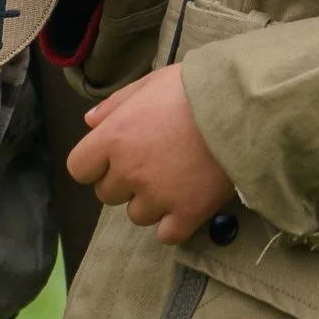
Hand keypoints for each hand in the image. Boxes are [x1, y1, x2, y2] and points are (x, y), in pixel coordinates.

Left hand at [68, 65, 235, 243]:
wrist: (239, 106)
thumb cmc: (192, 89)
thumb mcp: (149, 84)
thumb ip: (115, 105)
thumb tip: (89, 122)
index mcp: (114, 138)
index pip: (79, 168)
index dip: (95, 164)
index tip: (114, 157)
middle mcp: (130, 171)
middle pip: (107, 194)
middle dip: (124, 182)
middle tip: (152, 162)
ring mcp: (158, 196)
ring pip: (136, 216)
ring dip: (150, 202)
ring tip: (175, 178)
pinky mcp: (188, 214)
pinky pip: (166, 235)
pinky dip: (174, 223)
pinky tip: (186, 202)